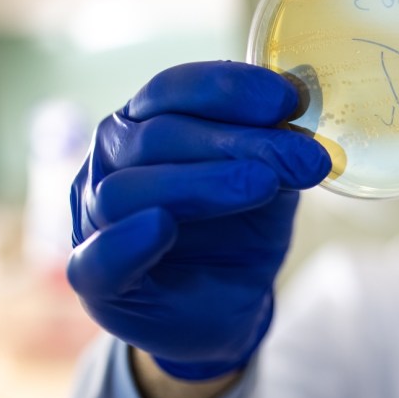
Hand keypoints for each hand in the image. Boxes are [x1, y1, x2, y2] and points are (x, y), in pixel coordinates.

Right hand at [67, 62, 329, 380]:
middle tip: (303, 157)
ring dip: (200, 183)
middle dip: (238, 142)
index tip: (288, 100)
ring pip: (127, 190)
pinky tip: (161, 227)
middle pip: (158, 136)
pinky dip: (127, 241)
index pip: (173, 90)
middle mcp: (112, 163)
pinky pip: (95, 259)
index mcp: (147, 125)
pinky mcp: (94, 281)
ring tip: (262, 185)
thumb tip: (305, 116)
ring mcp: (94, 221)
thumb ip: (277, 153)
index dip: (229, 88)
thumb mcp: (270, 187)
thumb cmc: (237, 235)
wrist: (224, 309)